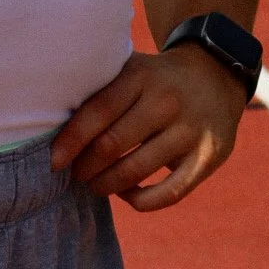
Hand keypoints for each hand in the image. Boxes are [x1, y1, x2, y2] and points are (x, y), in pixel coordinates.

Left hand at [51, 45, 246, 211]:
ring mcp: (190, 130)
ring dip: (107, 184)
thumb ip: (100, 89)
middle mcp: (167, 101)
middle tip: (75, 174)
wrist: (217, 73)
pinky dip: (141, 200)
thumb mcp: (132, 68)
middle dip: (86, 166)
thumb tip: (51, 123)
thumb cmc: (156, 78)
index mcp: (141, 76)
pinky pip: (169, 192)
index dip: (71, 140)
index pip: (98, 112)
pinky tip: (126, 194)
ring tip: (95, 184)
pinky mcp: (208, 156)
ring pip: (136, 170)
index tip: (54, 160)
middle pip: (112, 144)